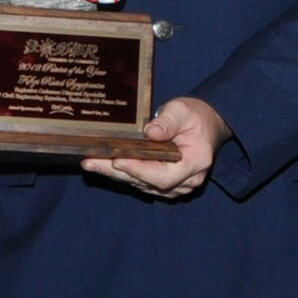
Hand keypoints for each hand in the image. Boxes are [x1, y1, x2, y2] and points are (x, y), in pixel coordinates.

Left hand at [82, 96, 230, 197]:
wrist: (206, 125)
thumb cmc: (195, 116)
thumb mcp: (182, 111)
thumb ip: (168, 122)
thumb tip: (150, 132)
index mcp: (197, 161)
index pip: (165, 176)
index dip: (140, 170)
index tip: (117, 161)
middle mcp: (188, 180)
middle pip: (149, 183)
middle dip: (117, 172)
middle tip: (91, 162)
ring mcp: (178, 186)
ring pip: (142, 184)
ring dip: (115, 175)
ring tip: (91, 163)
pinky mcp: (166, 185)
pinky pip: (142, 182)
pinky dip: (122, 174)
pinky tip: (102, 166)